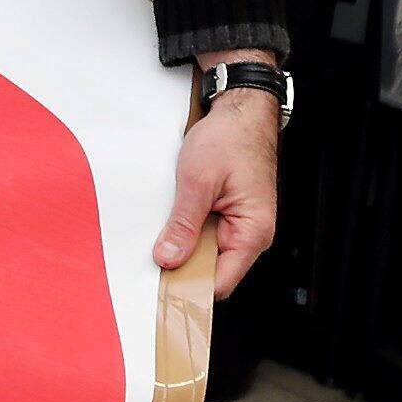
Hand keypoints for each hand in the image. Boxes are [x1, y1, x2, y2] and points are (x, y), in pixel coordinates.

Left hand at [156, 63, 280, 295]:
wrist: (240, 110)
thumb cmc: (229, 139)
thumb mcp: (197, 181)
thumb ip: (183, 224)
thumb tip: (169, 259)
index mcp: (252, 232)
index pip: (220, 282)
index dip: (190, 288)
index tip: (160, 290)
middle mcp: (250, 234)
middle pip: (211, 271)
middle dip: (181, 267)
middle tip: (149, 261)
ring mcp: (239, 225)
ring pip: (205, 253)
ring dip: (182, 246)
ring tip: (159, 236)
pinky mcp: (227, 215)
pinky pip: (204, 235)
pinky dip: (186, 232)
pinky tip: (170, 223)